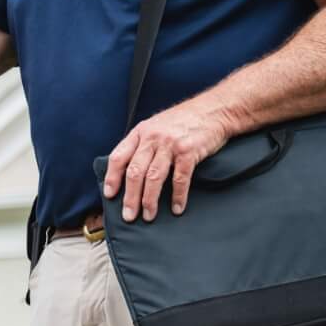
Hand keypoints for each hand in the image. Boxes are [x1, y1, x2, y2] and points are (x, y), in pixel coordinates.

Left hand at [102, 103, 230, 221]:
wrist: (215, 109)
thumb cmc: (184, 120)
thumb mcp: (156, 126)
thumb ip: (142, 145)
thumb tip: (127, 172)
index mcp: (140, 132)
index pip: (118, 157)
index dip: (112, 178)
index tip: (110, 195)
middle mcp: (153, 138)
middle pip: (135, 172)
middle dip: (130, 198)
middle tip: (129, 215)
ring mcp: (170, 144)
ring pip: (154, 178)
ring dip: (149, 200)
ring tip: (148, 215)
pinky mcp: (189, 151)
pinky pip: (180, 178)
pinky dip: (178, 196)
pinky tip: (176, 207)